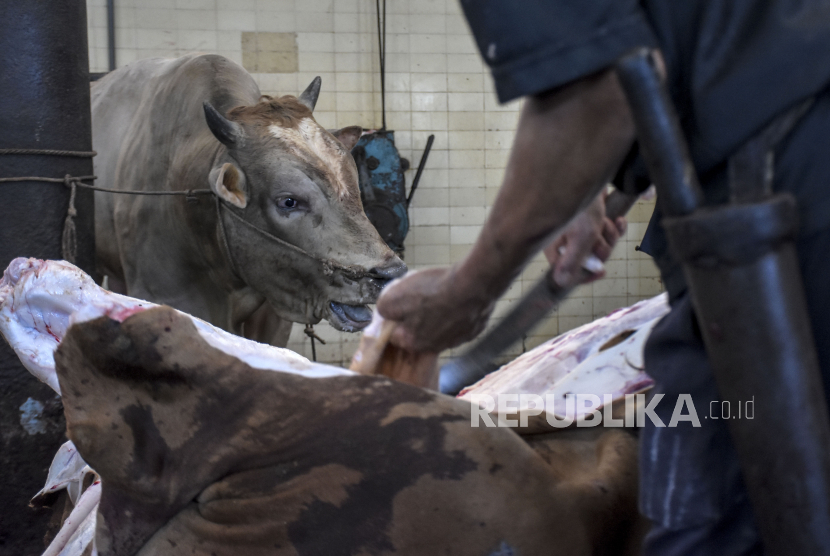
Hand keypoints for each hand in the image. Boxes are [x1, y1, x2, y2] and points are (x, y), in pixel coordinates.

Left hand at [376, 267, 493, 352]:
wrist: (474, 285)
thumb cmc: (434, 290)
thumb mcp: (395, 296)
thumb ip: (384, 308)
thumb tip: (384, 313)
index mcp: (412, 342)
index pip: (395, 334)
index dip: (396, 316)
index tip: (401, 303)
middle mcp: (434, 347)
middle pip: (418, 333)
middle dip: (417, 318)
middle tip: (422, 297)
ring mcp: (456, 340)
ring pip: (440, 329)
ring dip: (438, 316)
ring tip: (441, 294)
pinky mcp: (473, 330)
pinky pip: (459, 323)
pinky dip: (457, 313)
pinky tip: (457, 298)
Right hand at [544, 192, 626, 286]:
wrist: (587, 174)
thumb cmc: (582, 205)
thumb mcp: (581, 237)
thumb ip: (573, 262)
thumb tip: (562, 283)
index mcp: (557, 249)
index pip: (569, 273)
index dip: (587, 274)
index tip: (601, 271)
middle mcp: (567, 242)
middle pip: (590, 260)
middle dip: (601, 248)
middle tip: (600, 236)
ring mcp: (581, 231)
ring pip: (602, 246)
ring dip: (609, 235)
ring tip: (606, 221)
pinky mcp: (594, 221)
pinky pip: (609, 233)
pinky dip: (616, 227)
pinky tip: (618, 219)